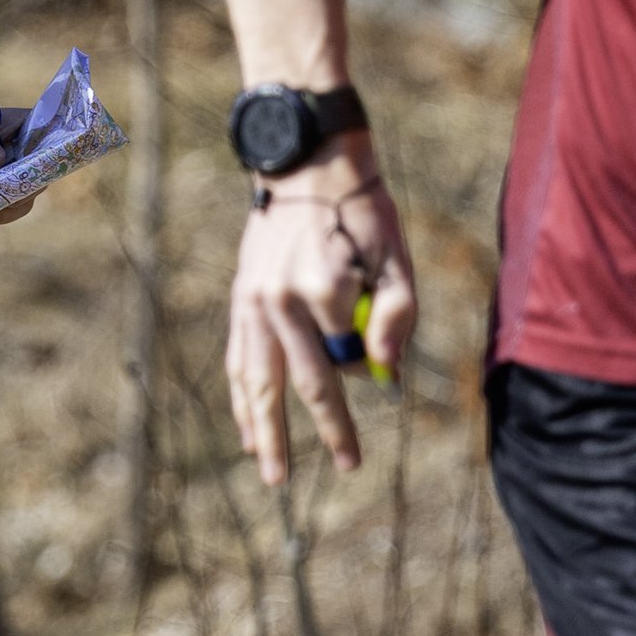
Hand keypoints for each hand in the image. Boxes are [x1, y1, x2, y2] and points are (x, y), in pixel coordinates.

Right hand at [225, 136, 416, 482]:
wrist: (305, 165)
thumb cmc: (361, 211)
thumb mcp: (396, 254)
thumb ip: (397, 313)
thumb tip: (384, 369)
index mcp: (324, 290)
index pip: (352, 357)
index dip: (368, 374)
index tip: (375, 390)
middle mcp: (282, 302)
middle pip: (301, 384)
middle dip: (320, 430)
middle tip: (336, 469)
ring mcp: (254, 304)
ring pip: (258, 381)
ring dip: (264, 431)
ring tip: (271, 471)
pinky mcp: (240, 302)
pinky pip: (238, 361)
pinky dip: (242, 400)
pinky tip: (247, 429)